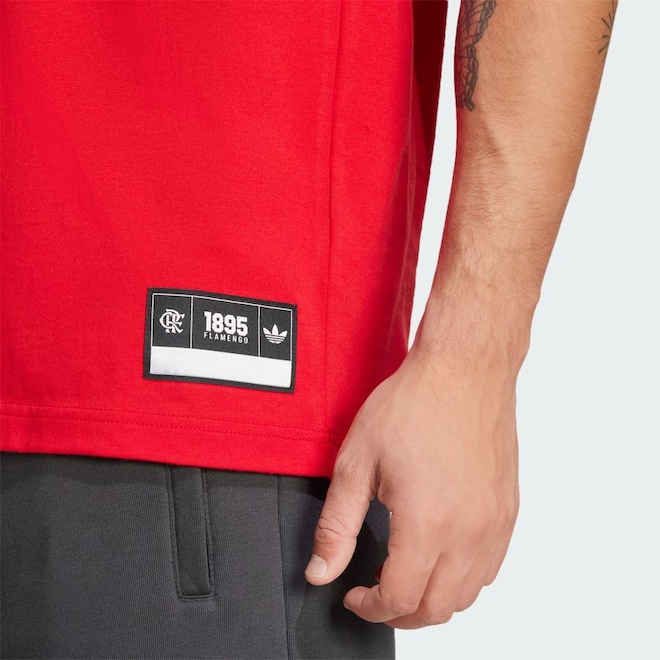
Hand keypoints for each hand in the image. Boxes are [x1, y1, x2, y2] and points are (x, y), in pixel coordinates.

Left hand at [304, 343, 519, 627]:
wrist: (463, 369)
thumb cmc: (414, 404)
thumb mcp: (357, 461)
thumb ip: (337, 525)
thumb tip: (321, 570)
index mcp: (428, 521)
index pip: (399, 597)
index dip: (370, 608)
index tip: (354, 594)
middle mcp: (470, 531)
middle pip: (437, 608)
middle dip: (399, 613)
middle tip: (375, 595)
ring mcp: (495, 522)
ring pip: (468, 595)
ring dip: (433, 600)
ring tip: (406, 577)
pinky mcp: (509, 510)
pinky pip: (491, 568)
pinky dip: (462, 578)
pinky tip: (440, 556)